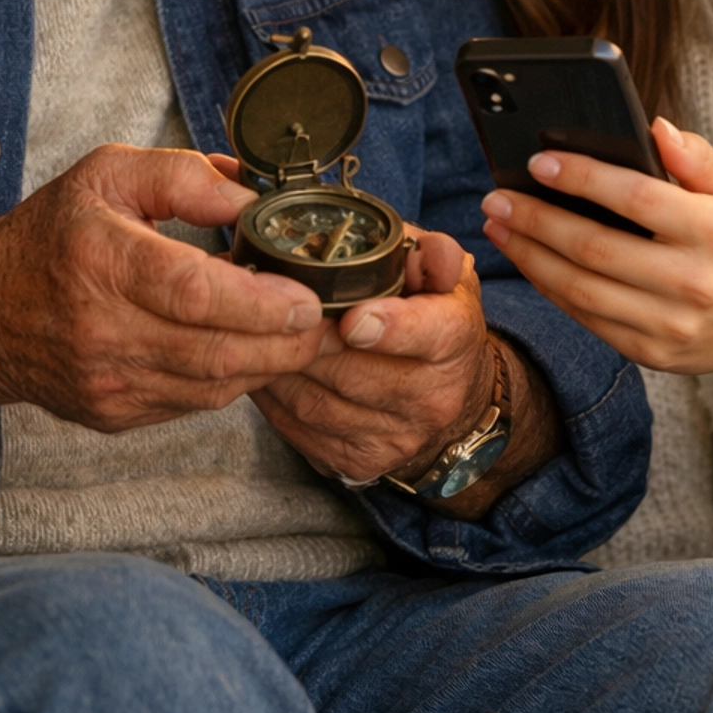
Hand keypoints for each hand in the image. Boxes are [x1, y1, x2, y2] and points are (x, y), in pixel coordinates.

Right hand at [0, 145, 323, 442]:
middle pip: (214, 351)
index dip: (259, 301)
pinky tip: (250, 350)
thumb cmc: (53, 235)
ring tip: (299, 334)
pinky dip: (232, 379)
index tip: (305, 297)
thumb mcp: (108, 173)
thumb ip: (183, 175)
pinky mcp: (113, 413)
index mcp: (97, 257)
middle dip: (284, 342)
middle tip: (323, 320)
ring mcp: (105, 381)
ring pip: (212, 386)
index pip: (191, 291)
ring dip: (267, 364)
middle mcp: (99, 328)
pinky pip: (194, 404)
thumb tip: (249, 198)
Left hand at [254, 227, 559, 514]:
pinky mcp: (361, 460)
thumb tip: (428, 252)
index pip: (428, 335)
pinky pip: (301, 428)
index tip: (353, 320)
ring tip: (257, 335)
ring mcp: (397, 437)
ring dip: (280, 368)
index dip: (390, 329)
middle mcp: (433, 396)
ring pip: (318, 403)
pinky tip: (263, 369)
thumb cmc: (431, 314)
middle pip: (354, 372)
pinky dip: (273, 398)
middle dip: (307, 340)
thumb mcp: (442, 273)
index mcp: (455, 337)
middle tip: (270, 308)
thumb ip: (432, 254)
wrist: (446, 390)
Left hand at [481, 119, 712, 419]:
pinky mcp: (652, 354)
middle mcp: (693, 283)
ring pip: (581, 290)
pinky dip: (549, 288)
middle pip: (596, 248)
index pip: (638, 199)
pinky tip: (527, 259)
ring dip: (529, 256)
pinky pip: (587, 319)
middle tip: (496, 196)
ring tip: (497, 226)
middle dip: (536, 220)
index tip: (538, 161)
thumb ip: (697, 157)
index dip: (583, 178)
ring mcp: (671, 325)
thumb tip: (654, 126)